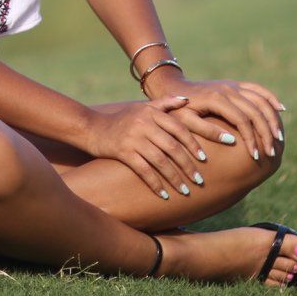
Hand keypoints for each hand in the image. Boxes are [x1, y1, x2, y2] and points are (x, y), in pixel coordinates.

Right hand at [82, 95, 209, 199]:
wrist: (91, 127)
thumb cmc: (121, 119)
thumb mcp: (142, 107)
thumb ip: (165, 103)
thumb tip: (187, 100)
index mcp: (152, 112)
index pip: (179, 128)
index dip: (193, 144)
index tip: (205, 159)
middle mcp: (144, 124)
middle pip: (172, 147)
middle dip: (188, 166)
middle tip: (200, 180)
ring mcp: (133, 138)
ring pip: (160, 161)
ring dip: (175, 178)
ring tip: (186, 191)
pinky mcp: (123, 152)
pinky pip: (144, 171)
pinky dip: (156, 184)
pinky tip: (165, 195)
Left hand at [142, 66, 284, 160]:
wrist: (171, 88)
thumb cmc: (175, 110)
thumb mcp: (184, 121)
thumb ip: (205, 130)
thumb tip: (231, 140)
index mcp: (217, 99)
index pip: (242, 120)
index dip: (251, 139)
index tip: (255, 156)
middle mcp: (228, 89)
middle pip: (256, 111)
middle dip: (266, 133)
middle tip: (272, 152)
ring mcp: (233, 85)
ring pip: (261, 99)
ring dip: (272, 119)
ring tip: (279, 138)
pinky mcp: (235, 85)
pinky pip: (258, 89)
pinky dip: (270, 98)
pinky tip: (281, 109)